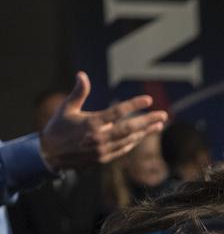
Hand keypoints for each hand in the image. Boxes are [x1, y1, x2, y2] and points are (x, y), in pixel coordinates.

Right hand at [39, 72, 167, 170]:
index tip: (148, 100)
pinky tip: (143, 135)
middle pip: (129, 128)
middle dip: (148, 121)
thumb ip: (78, 93)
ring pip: (130, 140)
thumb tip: (82, 74)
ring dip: (146, 132)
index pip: (117, 112)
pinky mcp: (104, 158)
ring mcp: (103, 150)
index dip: (134, 105)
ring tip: (159, 124)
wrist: (50, 155)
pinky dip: (134, 141)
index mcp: (91, 123)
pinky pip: (124, 149)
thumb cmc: (58, 127)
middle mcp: (99, 138)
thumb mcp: (66, 108)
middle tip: (164, 115)